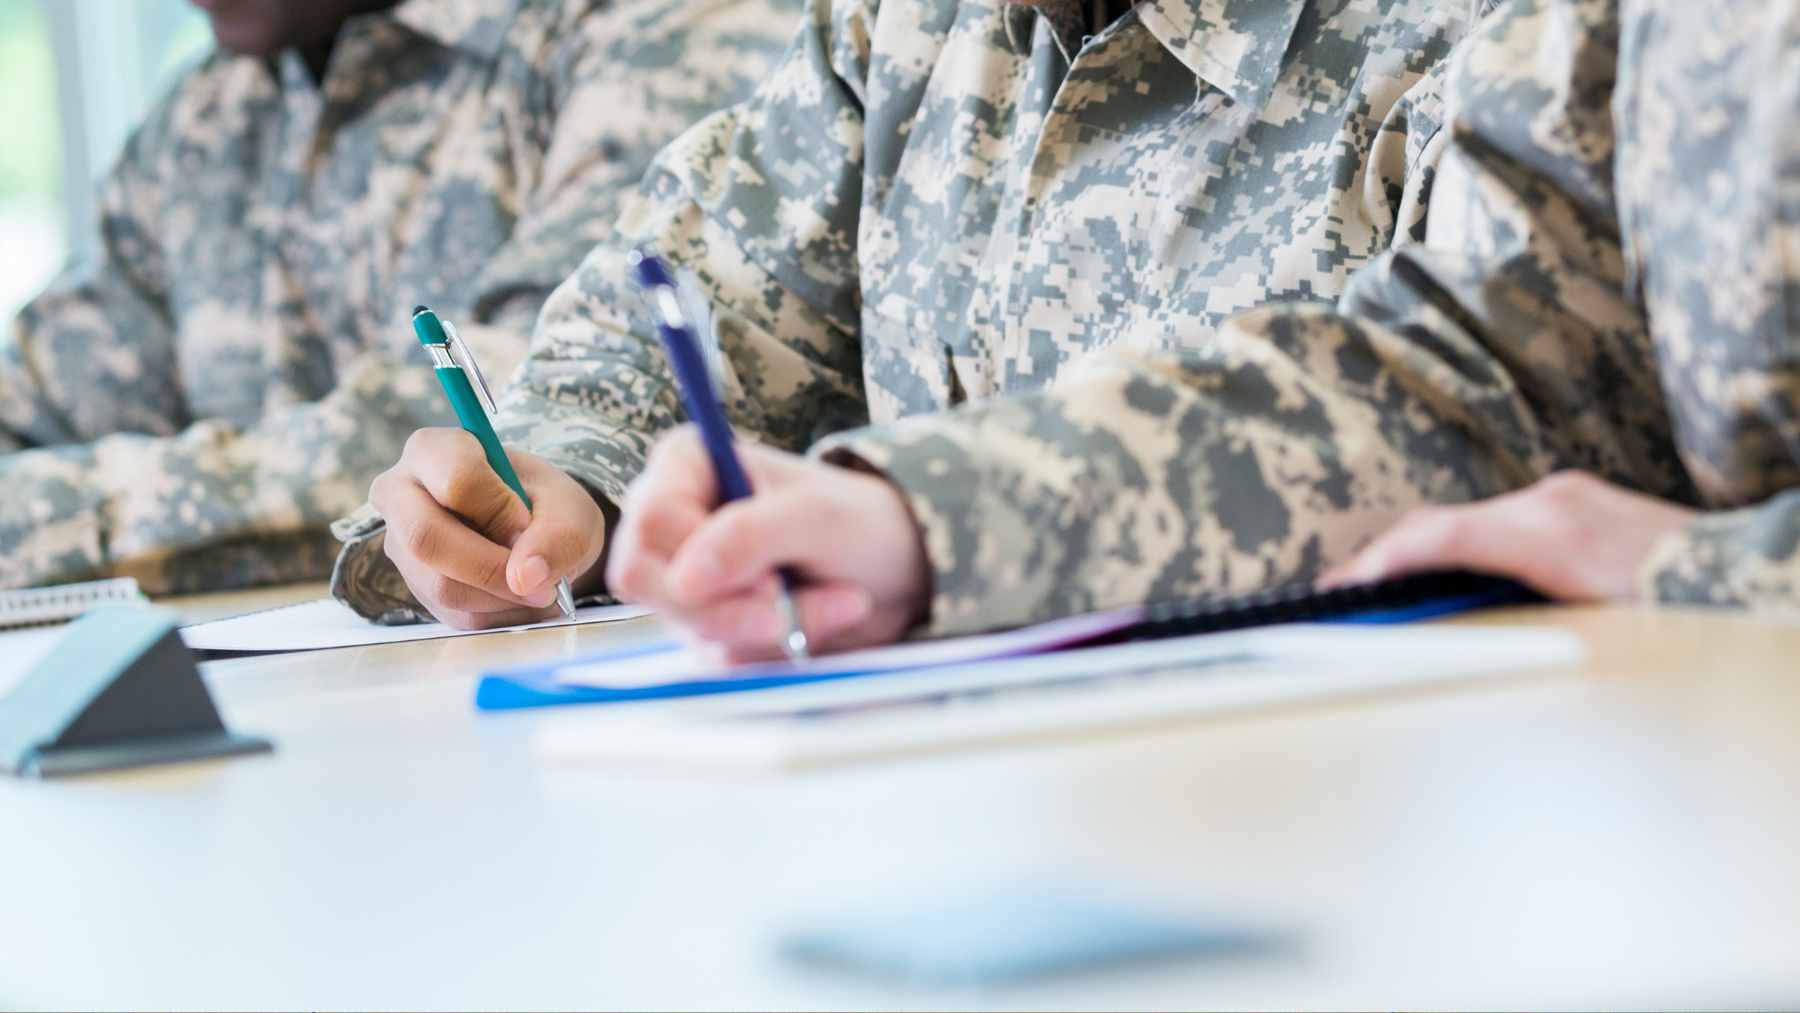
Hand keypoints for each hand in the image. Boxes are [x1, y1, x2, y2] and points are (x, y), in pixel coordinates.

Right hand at [369, 428, 606, 628]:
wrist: (532, 530)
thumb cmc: (544, 504)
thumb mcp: (568, 507)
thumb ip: (559, 534)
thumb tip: (525, 577)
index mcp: (433, 450)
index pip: (455, 480)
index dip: (500, 511)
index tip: (529, 525)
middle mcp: (400, 495)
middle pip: (426, 539)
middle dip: (492, 567)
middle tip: (541, 581)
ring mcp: (401, 545)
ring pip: (443, 586)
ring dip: (504, 596)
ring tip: (538, 583)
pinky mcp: (416, 587)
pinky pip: (455, 614)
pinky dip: (500, 613)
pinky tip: (519, 595)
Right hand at [606, 427, 930, 660]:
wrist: (896, 572)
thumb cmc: (859, 522)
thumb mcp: (818, 516)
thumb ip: (750, 534)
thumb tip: (686, 579)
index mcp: (686, 467)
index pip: (650, 522)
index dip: (699, 559)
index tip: (769, 577)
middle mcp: (672, 521)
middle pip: (647, 581)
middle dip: (729, 608)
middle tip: (790, 603)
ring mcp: (684, 577)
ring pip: (687, 626)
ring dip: (768, 628)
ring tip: (831, 600)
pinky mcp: (706, 624)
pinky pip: (716, 657)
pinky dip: (773, 650)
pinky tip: (813, 624)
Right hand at [1319, 471, 1696, 600]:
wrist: (1755, 573)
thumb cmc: (1684, 615)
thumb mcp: (1591, 631)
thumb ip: (1506, 624)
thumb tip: (1436, 631)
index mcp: (1551, 534)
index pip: (1440, 536)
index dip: (1381, 562)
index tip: (1342, 589)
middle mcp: (1551, 501)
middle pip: (1442, 525)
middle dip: (1386, 559)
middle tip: (1344, 594)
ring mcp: (1564, 495)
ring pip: (1468, 522)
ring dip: (1425, 555)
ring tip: (1387, 591)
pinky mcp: (1576, 499)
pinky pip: (1498, 521)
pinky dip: (1462, 548)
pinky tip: (1452, 578)